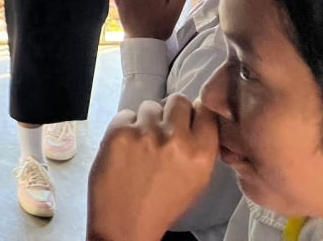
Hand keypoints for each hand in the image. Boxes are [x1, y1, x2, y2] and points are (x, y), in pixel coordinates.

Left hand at [87, 96, 218, 240]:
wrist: (126, 223)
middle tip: (162, 129)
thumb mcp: (196, 179)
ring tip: (142, 144)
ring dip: (145, 120)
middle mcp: (176, 140)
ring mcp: (146, 133)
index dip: (195, 112)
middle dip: (170, 111)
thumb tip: (197, 116)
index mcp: (201, 154)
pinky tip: (125, 148)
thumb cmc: (162, 203)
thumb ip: (199, 147)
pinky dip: (124, 126)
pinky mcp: (119, 132)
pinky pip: (125, 114)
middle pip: (177, 100)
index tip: (188, 117)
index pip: (205, 110)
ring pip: (149, 106)